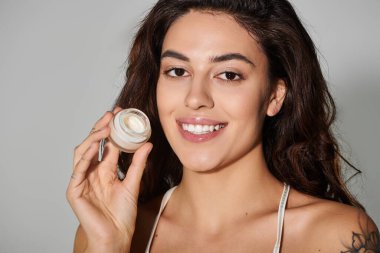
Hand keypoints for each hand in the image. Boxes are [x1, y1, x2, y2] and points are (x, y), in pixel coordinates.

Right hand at [66, 108, 152, 252]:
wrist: (116, 236)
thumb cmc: (122, 215)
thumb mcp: (133, 184)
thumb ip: (139, 164)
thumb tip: (147, 144)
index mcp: (105, 170)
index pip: (107, 145)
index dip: (112, 129)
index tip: (120, 115)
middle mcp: (92, 172)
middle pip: (94, 144)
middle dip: (101, 128)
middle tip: (111, 114)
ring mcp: (82, 180)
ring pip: (83, 152)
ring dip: (93, 138)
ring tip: (105, 126)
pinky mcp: (75, 190)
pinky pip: (78, 169)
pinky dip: (86, 156)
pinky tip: (95, 144)